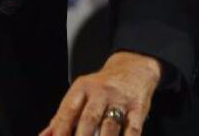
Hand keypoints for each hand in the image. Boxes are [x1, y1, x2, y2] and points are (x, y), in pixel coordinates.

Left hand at [42, 51, 161, 135]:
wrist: (133, 68)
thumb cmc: (102, 87)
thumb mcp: (80, 94)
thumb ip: (62, 117)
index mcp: (82, 88)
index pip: (68, 110)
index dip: (61, 130)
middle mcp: (100, 92)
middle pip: (88, 118)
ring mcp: (119, 100)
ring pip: (109, 126)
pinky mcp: (137, 108)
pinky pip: (132, 129)